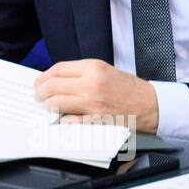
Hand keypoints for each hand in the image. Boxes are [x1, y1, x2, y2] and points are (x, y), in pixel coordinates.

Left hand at [33, 58, 158, 133]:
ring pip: (56, 103)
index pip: (57, 70)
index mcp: (93, 68)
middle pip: (52, 86)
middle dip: (40, 91)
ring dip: (49, 105)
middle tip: (39, 95)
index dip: (43, 76)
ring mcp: (92, 104)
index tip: (39, 82)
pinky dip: (63, 119)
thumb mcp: (103, 70)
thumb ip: (80, 73)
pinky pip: (69, 121)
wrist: (149, 104)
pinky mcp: (95, 121)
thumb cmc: (127, 87)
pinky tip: (64, 117)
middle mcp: (91, 84)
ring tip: (49, 105)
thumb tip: (55, 79)